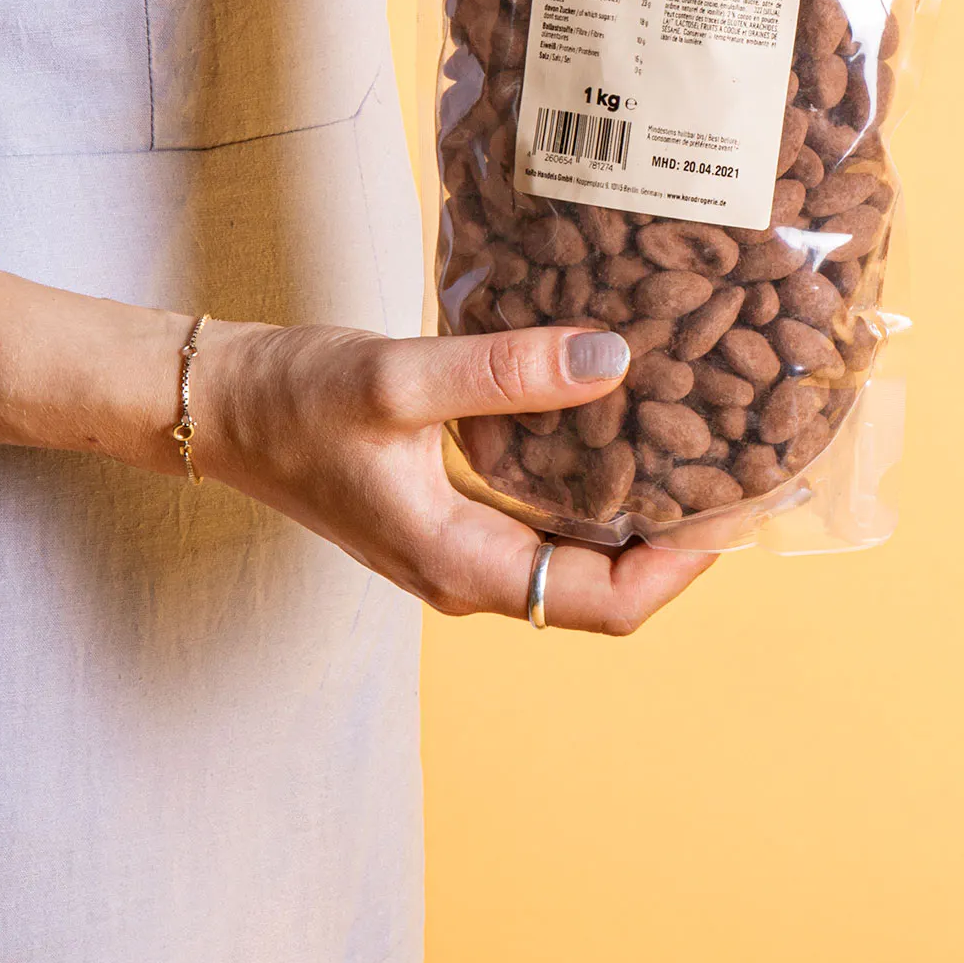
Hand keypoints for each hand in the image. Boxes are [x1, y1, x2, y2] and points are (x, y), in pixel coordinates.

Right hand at [199, 320, 713, 632]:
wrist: (221, 404)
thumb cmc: (294, 400)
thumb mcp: (398, 379)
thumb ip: (502, 374)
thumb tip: (611, 360)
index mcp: (462, 564)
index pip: (605, 602)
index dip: (684, 566)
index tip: (738, 504)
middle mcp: (471, 570)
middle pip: (606, 585)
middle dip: (681, 538)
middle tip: (743, 463)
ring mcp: (461, 542)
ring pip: (579, 551)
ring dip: (643, 509)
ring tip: (702, 440)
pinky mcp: (453, 507)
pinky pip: (547, 514)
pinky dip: (596, 480)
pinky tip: (620, 418)